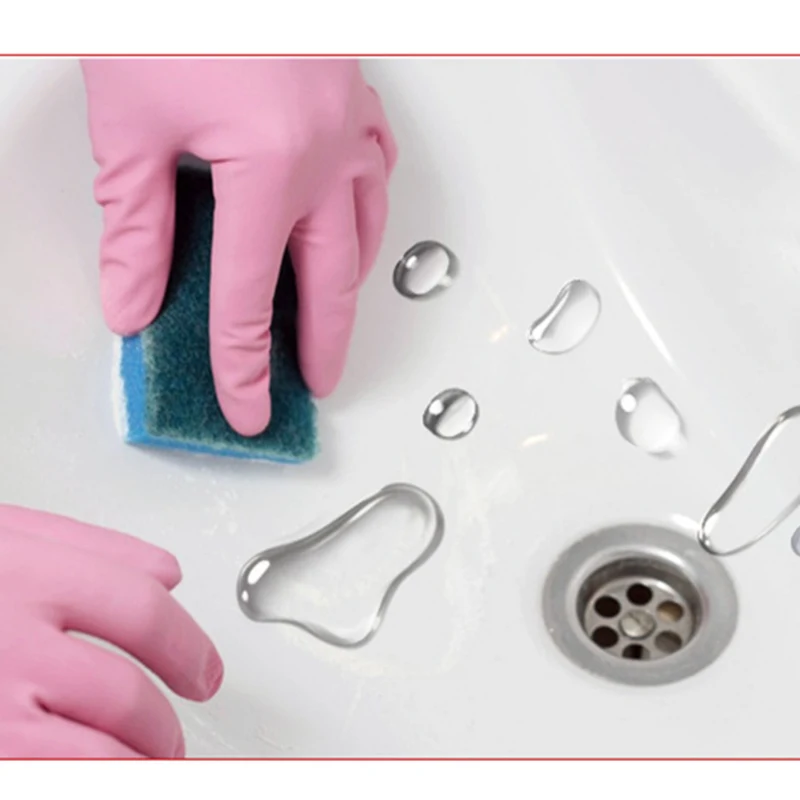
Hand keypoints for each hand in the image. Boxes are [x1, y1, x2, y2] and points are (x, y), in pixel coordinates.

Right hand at [0, 505, 222, 757]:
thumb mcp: (6, 536)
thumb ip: (93, 550)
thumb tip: (168, 575)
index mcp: (27, 577)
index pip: (144, 612)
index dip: (189, 648)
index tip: (205, 674)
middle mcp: (5, 644)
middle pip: (125, 698)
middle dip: (163, 728)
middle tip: (172, 738)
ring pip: (94, 759)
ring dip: (133, 770)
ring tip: (145, 768)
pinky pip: (53, 777)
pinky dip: (89, 779)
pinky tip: (95, 772)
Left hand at [82, 58, 397, 435]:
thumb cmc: (168, 4)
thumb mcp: (131, 119)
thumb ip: (135, 224)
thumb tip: (133, 299)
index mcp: (269, 160)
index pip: (248, 293)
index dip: (243, 362)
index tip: (246, 404)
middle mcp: (324, 149)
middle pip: (328, 280)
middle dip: (320, 346)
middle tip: (312, 386)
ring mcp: (349, 123)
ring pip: (364, 232)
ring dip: (348, 288)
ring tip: (333, 323)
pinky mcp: (354, 97)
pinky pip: (378, 174)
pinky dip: (368, 214)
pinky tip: (356, 227)